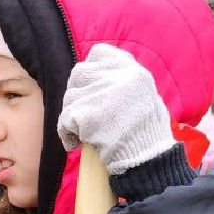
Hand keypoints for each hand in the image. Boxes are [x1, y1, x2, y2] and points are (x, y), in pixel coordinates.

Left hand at [57, 44, 174, 173]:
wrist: (148, 161)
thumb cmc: (146, 134)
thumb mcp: (143, 95)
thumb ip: (120, 80)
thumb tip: (91, 73)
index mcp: (134, 71)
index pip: (99, 53)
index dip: (91, 71)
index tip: (92, 90)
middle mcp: (120, 77)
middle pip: (79, 74)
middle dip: (77, 95)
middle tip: (83, 115)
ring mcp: (103, 95)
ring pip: (70, 97)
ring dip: (71, 117)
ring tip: (84, 133)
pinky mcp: (88, 115)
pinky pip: (64, 119)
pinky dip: (66, 133)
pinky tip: (76, 143)